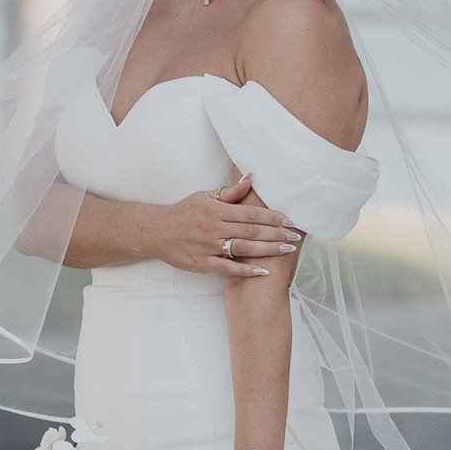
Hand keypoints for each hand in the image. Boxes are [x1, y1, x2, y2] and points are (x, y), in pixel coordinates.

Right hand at [146, 174, 302, 276]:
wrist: (155, 231)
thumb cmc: (183, 212)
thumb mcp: (205, 197)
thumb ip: (230, 193)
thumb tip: (251, 178)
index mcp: (216, 209)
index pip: (250, 213)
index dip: (272, 217)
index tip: (290, 221)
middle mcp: (213, 227)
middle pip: (251, 231)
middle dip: (276, 234)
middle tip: (295, 237)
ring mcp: (208, 247)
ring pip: (243, 248)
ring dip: (268, 249)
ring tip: (286, 250)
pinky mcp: (202, 263)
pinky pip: (228, 268)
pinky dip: (246, 270)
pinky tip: (264, 271)